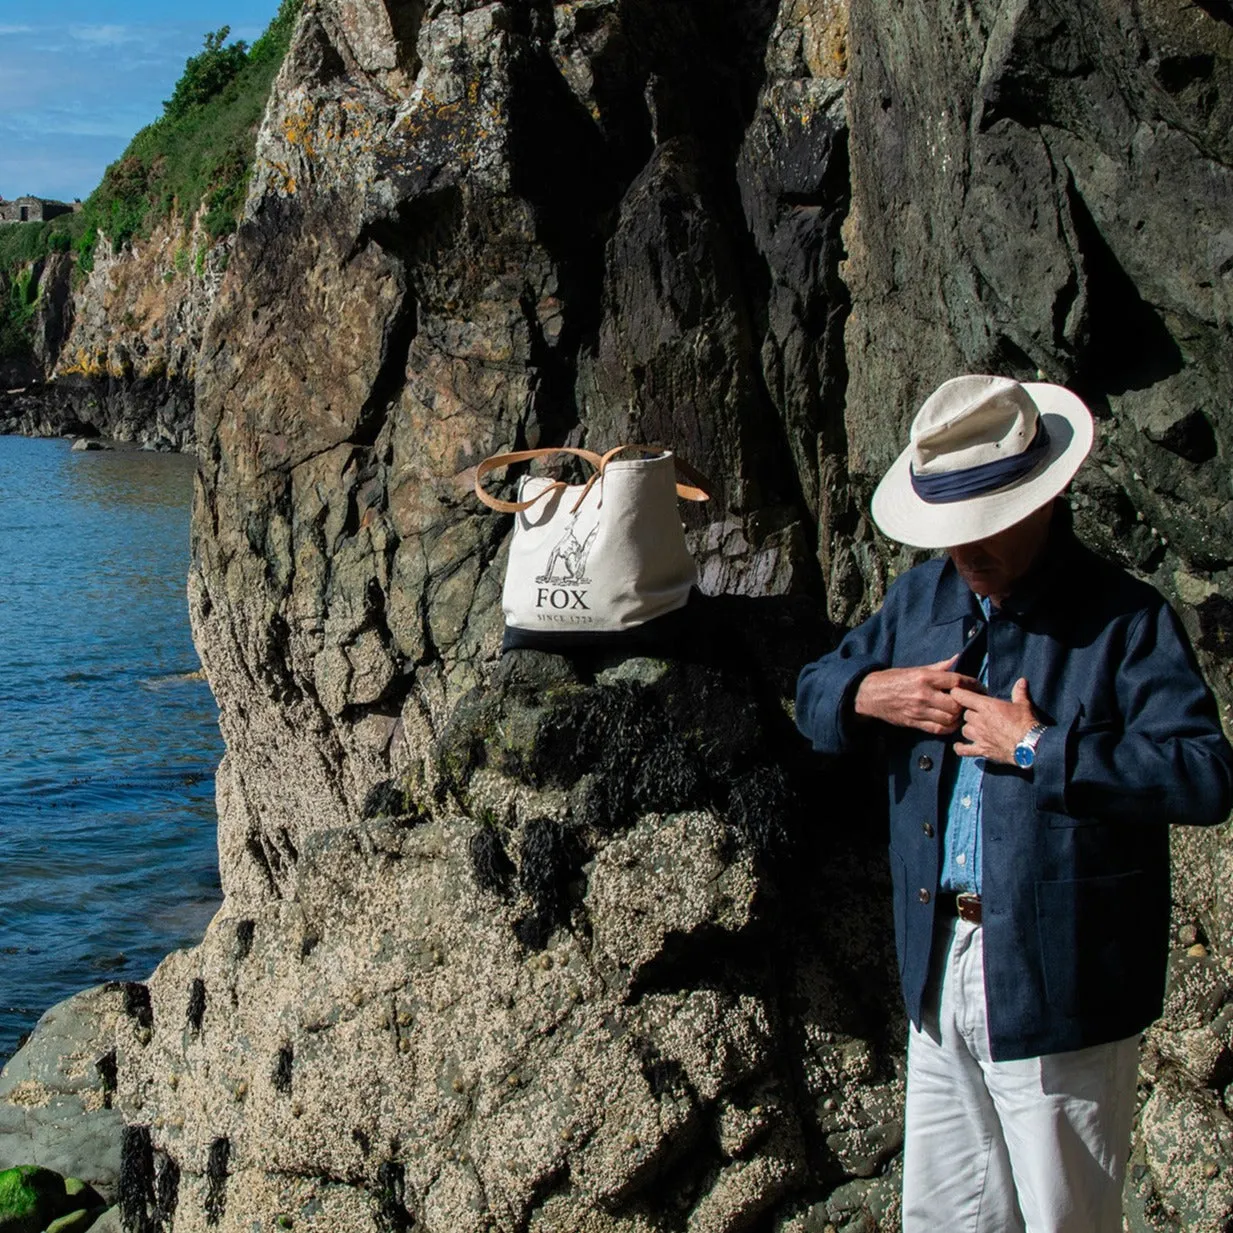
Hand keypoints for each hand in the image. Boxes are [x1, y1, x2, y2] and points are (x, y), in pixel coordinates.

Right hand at [854, 657, 981, 735]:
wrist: (871, 694)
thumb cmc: (894, 679)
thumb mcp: (916, 669)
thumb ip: (938, 667)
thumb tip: (956, 658)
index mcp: (925, 677)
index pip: (957, 681)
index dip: (972, 685)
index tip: (980, 687)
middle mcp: (923, 694)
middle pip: (955, 703)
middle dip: (965, 703)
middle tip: (968, 702)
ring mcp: (919, 710)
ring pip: (949, 718)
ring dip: (958, 717)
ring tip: (959, 712)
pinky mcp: (914, 722)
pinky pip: (938, 729)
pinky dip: (948, 728)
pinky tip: (950, 722)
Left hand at [952, 677, 1038, 763]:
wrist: (1030, 745)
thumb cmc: (1026, 723)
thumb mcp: (1024, 705)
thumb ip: (1019, 692)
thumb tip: (1022, 680)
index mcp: (986, 706)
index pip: (962, 696)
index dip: (958, 693)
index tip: (957, 693)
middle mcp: (979, 720)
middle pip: (965, 714)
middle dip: (970, 713)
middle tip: (979, 714)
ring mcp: (979, 736)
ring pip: (964, 730)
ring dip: (968, 728)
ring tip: (976, 728)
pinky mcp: (981, 750)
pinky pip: (963, 750)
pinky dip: (960, 748)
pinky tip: (959, 746)